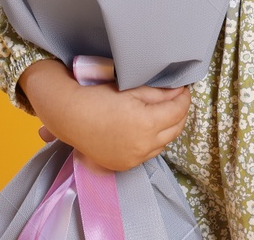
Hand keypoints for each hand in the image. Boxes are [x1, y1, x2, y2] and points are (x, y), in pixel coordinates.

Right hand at [20, 59, 190, 171]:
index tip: (183, 89)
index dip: (184, 98)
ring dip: (168, 129)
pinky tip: (147, 130)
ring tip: (163, 114)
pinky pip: (147, 154)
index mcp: (147, 124)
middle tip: (177, 100)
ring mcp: (133, 159)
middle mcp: (143, 145)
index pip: (178, 111)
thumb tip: (179, 92)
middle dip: (179, 113)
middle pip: (175, 129)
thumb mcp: (132, 90)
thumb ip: (159, 93)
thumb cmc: (99, 97)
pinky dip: (152, 142)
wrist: (69, 116)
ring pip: (163, 144)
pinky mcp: (124, 165)